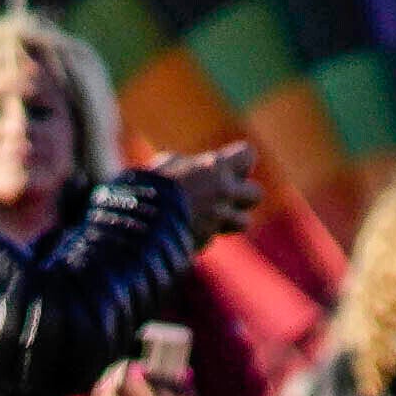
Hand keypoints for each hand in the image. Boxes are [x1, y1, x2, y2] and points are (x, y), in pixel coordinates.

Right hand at [145, 143, 265, 243]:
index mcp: (214, 167)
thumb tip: (193, 168)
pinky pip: (217, 236)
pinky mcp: (207, 240)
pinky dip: (207, 235)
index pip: (248, 155)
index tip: (223, 167)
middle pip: (256, 194)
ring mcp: (217, 218)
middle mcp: (223, 192)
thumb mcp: (167, 165)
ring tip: (210, 216)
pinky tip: (188, 229)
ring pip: (245, 222)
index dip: (240, 162)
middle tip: (221, 195)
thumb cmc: (149, 184)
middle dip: (242, 196)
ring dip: (230, 220)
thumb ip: (189, 166)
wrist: (140, 219)